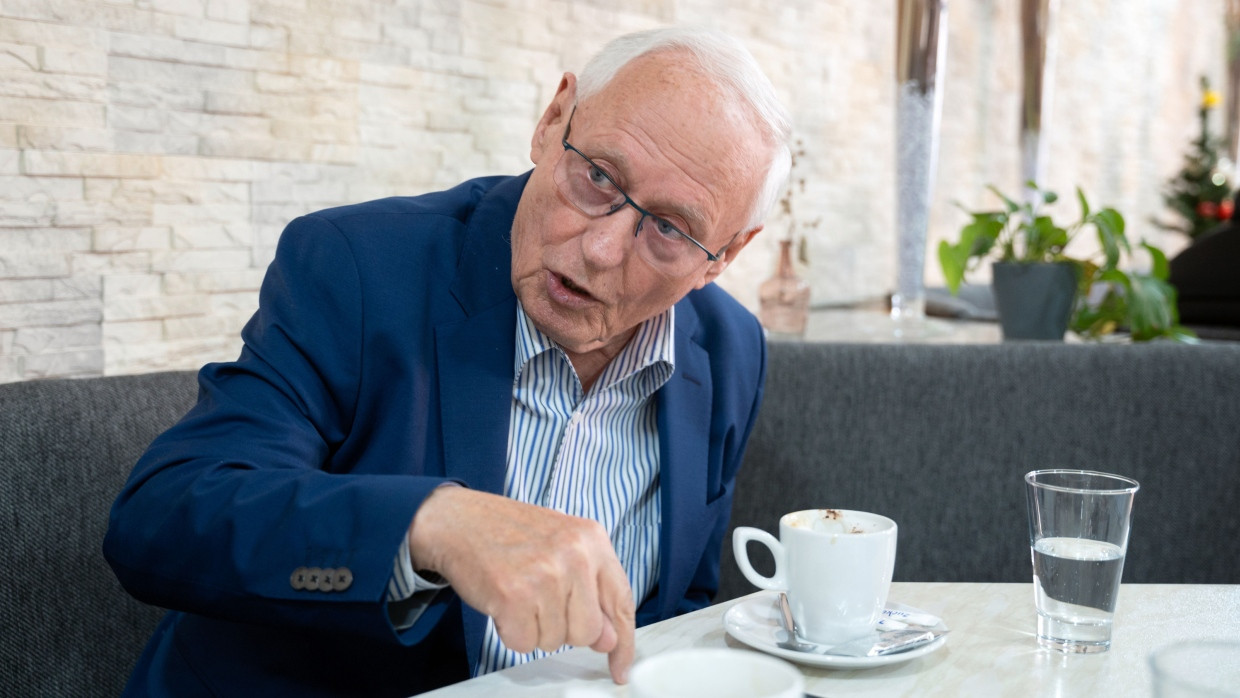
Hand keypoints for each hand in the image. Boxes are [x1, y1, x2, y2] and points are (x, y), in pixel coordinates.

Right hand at [407, 487, 635, 682]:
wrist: (458, 520)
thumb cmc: (509, 533)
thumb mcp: (562, 547)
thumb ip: (590, 590)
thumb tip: (608, 639)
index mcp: (592, 539)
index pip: (621, 600)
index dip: (623, 642)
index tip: (620, 667)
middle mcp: (574, 555)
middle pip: (588, 631)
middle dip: (563, 628)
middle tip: (539, 600)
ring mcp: (544, 575)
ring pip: (554, 641)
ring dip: (533, 628)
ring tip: (519, 593)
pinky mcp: (513, 595)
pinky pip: (523, 643)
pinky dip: (510, 631)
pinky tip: (503, 602)